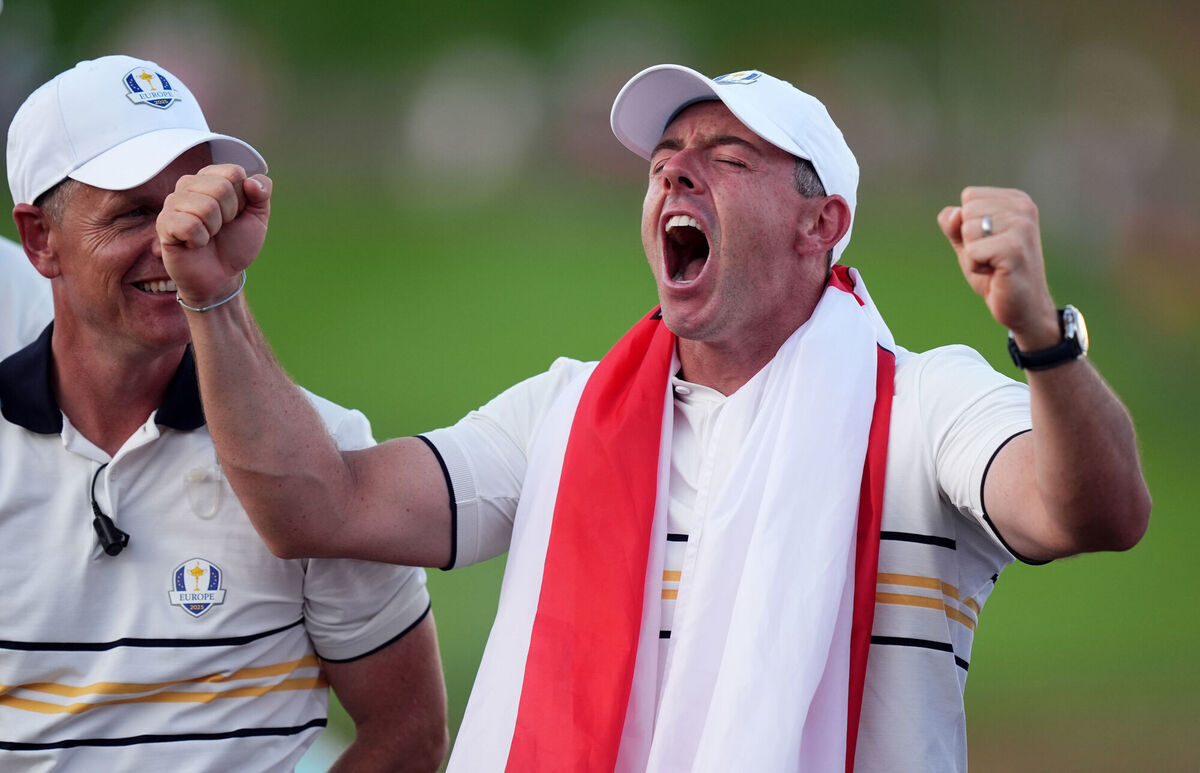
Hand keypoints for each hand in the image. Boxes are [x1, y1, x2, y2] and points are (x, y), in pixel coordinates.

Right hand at [158, 164, 271, 308]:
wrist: (221, 275)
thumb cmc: (235, 244)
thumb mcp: (257, 217)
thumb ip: (262, 193)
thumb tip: (252, 181)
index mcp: (210, 178)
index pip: (234, 172)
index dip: (243, 199)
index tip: (236, 214)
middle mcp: (188, 184)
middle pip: (221, 187)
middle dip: (230, 215)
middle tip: (221, 228)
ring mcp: (173, 203)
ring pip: (206, 207)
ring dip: (214, 229)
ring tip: (208, 235)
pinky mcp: (164, 224)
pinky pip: (189, 225)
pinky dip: (199, 240)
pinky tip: (194, 244)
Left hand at [937, 187, 1059, 348]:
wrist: (1022, 306)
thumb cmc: (995, 272)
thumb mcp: (969, 242)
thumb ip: (954, 224)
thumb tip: (953, 213)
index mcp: (1015, 199)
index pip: (969, 196)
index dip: (968, 224)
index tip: (989, 242)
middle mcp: (1023, 207)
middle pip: (966, 211)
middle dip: (970, 239)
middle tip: (992, 256)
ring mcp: (1021, 227)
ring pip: (967, 230)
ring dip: (973, 254)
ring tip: (994, 264)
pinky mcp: (1015, 248)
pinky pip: (972, 251)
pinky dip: (976, 266)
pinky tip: (996, 273)